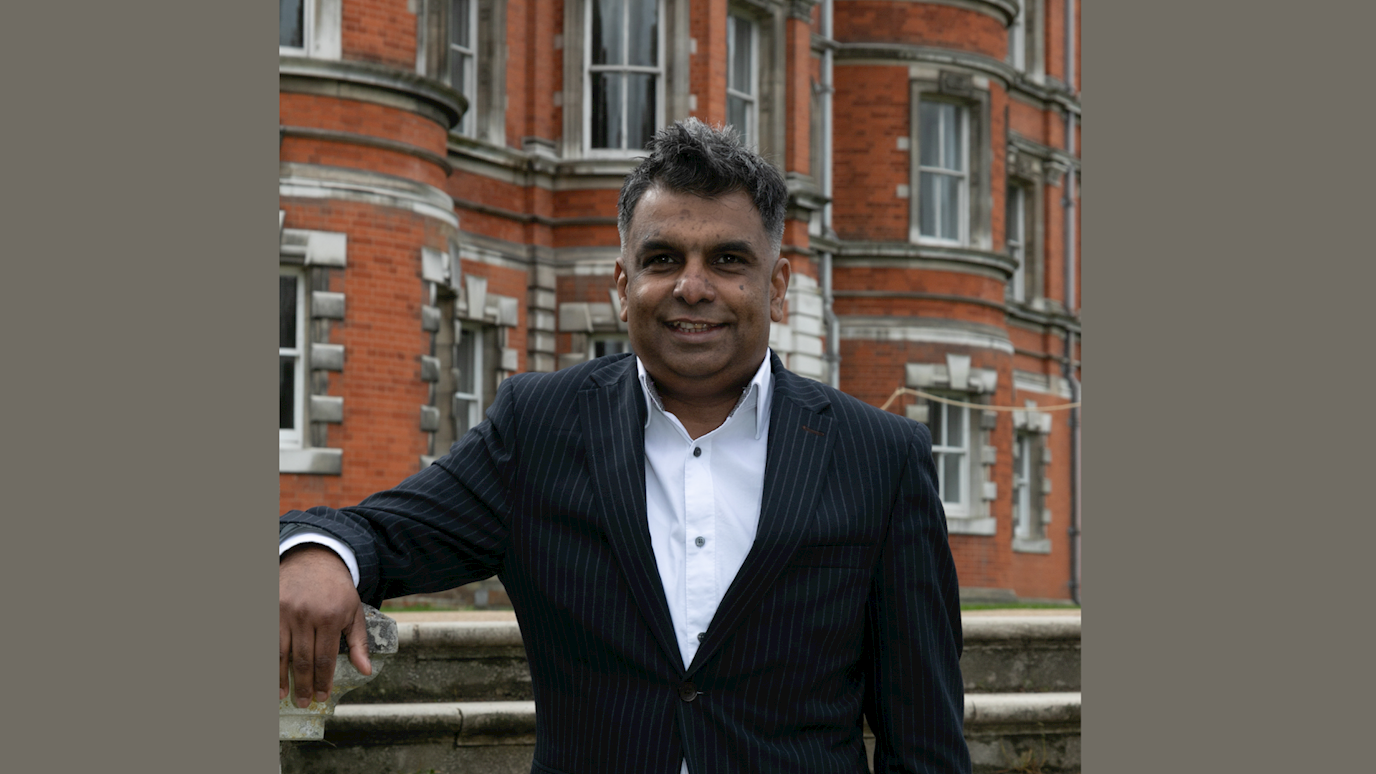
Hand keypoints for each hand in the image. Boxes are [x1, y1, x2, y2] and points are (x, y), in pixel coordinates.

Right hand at [279, 544, 371, 707]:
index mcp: (331, 617)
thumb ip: (359, 642)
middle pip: (302, 660)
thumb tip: (365, 671)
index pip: (325, 659)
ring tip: (282, 695)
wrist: (315, 558)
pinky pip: (267, 640)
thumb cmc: (338, 589)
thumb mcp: (355, 612)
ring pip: (280, 653)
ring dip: (279, 677)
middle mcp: (306, 615)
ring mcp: (285, 611)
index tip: (321, 697)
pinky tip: (269, 673)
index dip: (322, 681)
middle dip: (303, 685)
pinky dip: (267, 659)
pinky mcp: (270, 606)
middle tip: (303, 702)